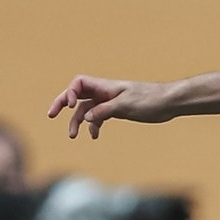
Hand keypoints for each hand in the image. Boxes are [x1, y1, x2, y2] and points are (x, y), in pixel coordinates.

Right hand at [47, 75, 171, 138]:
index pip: (79, 83)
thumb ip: (105, 110)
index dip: (70, 93)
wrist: (169, 103)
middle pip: (77, 95)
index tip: (71, 106)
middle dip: (63, 104)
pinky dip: (94, 126)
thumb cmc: (150, 100)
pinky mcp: (117, 111)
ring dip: (77, 121)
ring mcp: (110, 102)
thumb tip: (86, 118)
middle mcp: (105, 92)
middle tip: (50, 115)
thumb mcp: (126, 106)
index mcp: (106, 87)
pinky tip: (94, 136)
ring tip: (72, 136)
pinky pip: (99, 117)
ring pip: (87, 109)